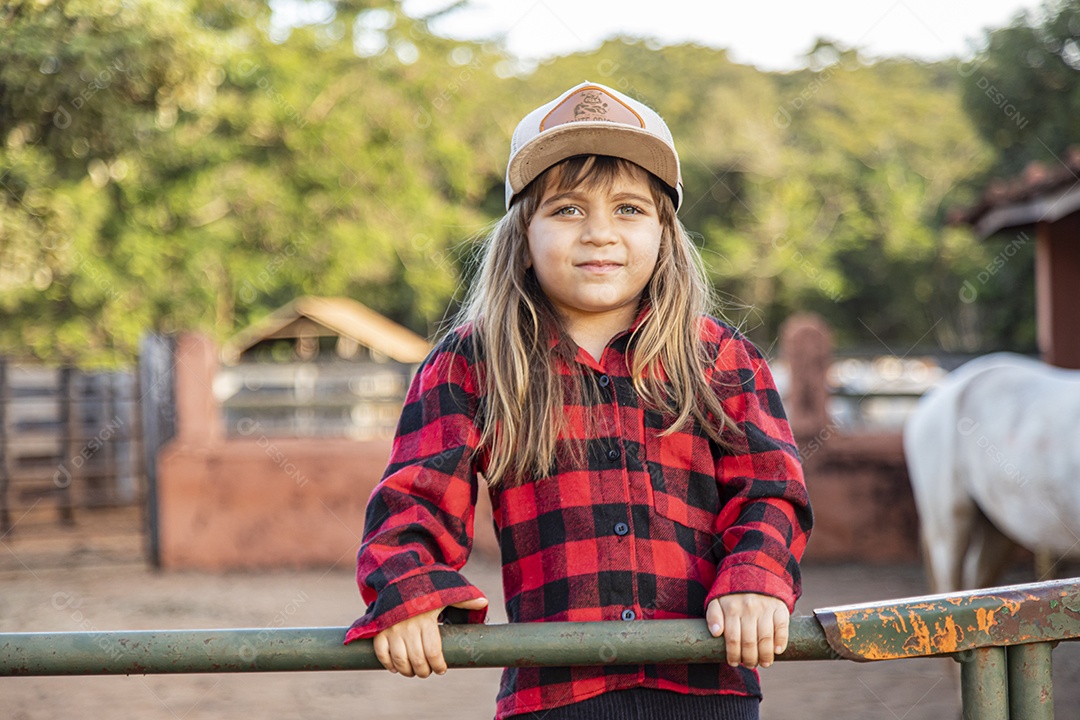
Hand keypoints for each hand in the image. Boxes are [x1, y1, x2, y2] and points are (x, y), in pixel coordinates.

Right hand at [372, 596, 487, 677]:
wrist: (397, 577)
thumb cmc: (425, 588)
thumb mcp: (445, 591)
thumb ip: (464, 599)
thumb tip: (484, 602)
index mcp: (426, 619)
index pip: (433, 651)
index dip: (438, 665)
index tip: (442, 669)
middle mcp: (408, 626)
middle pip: (417, 659)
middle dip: (424, 671)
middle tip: (428, 672)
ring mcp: (392, 628)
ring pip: (399, 659)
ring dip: (407, 671)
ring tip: (414, 672)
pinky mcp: (379, 629)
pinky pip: (381, 652)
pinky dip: (387, 663)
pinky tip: (395, 668)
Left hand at [706, 593, 788, 668]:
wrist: (754, 572)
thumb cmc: (733, 594)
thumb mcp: (717, 600)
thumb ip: (713, 615)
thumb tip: (716, 632)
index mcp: (731, 608)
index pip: (733, 639)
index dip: (733, 655)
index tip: (734, 663)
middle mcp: (748, 608)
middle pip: (749, 642)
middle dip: (749, 659)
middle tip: (749, 665)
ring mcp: (765, 608)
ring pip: (765, 638)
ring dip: (765, 656)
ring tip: (764, 663)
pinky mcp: (779, 607)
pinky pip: (782, 627)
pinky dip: (781, 641)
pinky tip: (778, 651)